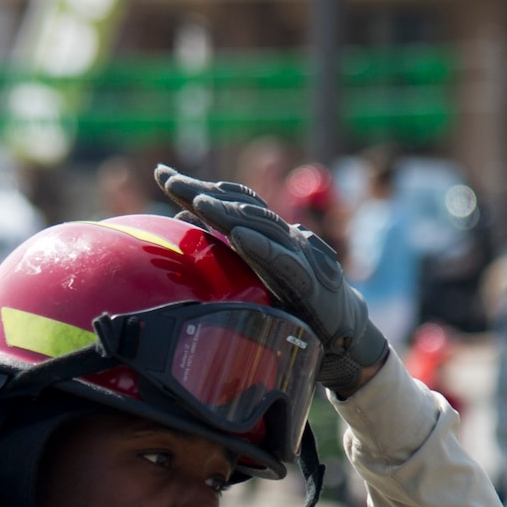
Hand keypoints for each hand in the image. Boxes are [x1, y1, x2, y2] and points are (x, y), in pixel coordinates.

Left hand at [153, 164, 390, 396]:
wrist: (344, 331)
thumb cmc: (295, 303)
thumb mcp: (252, 275)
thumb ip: (220, 248)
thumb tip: (180, 221)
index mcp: (267, 236)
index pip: (230, 202)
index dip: (198, 187)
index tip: (162, 174)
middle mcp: (284, 236)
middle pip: (241, 206)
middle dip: (204, 191)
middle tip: (168, 179)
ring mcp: (299, 255)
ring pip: (261, 227)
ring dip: (228, 213)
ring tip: (198, 201)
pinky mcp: (311, 281)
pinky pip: (284, 261)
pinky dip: (261, 247)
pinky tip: (239, 237)